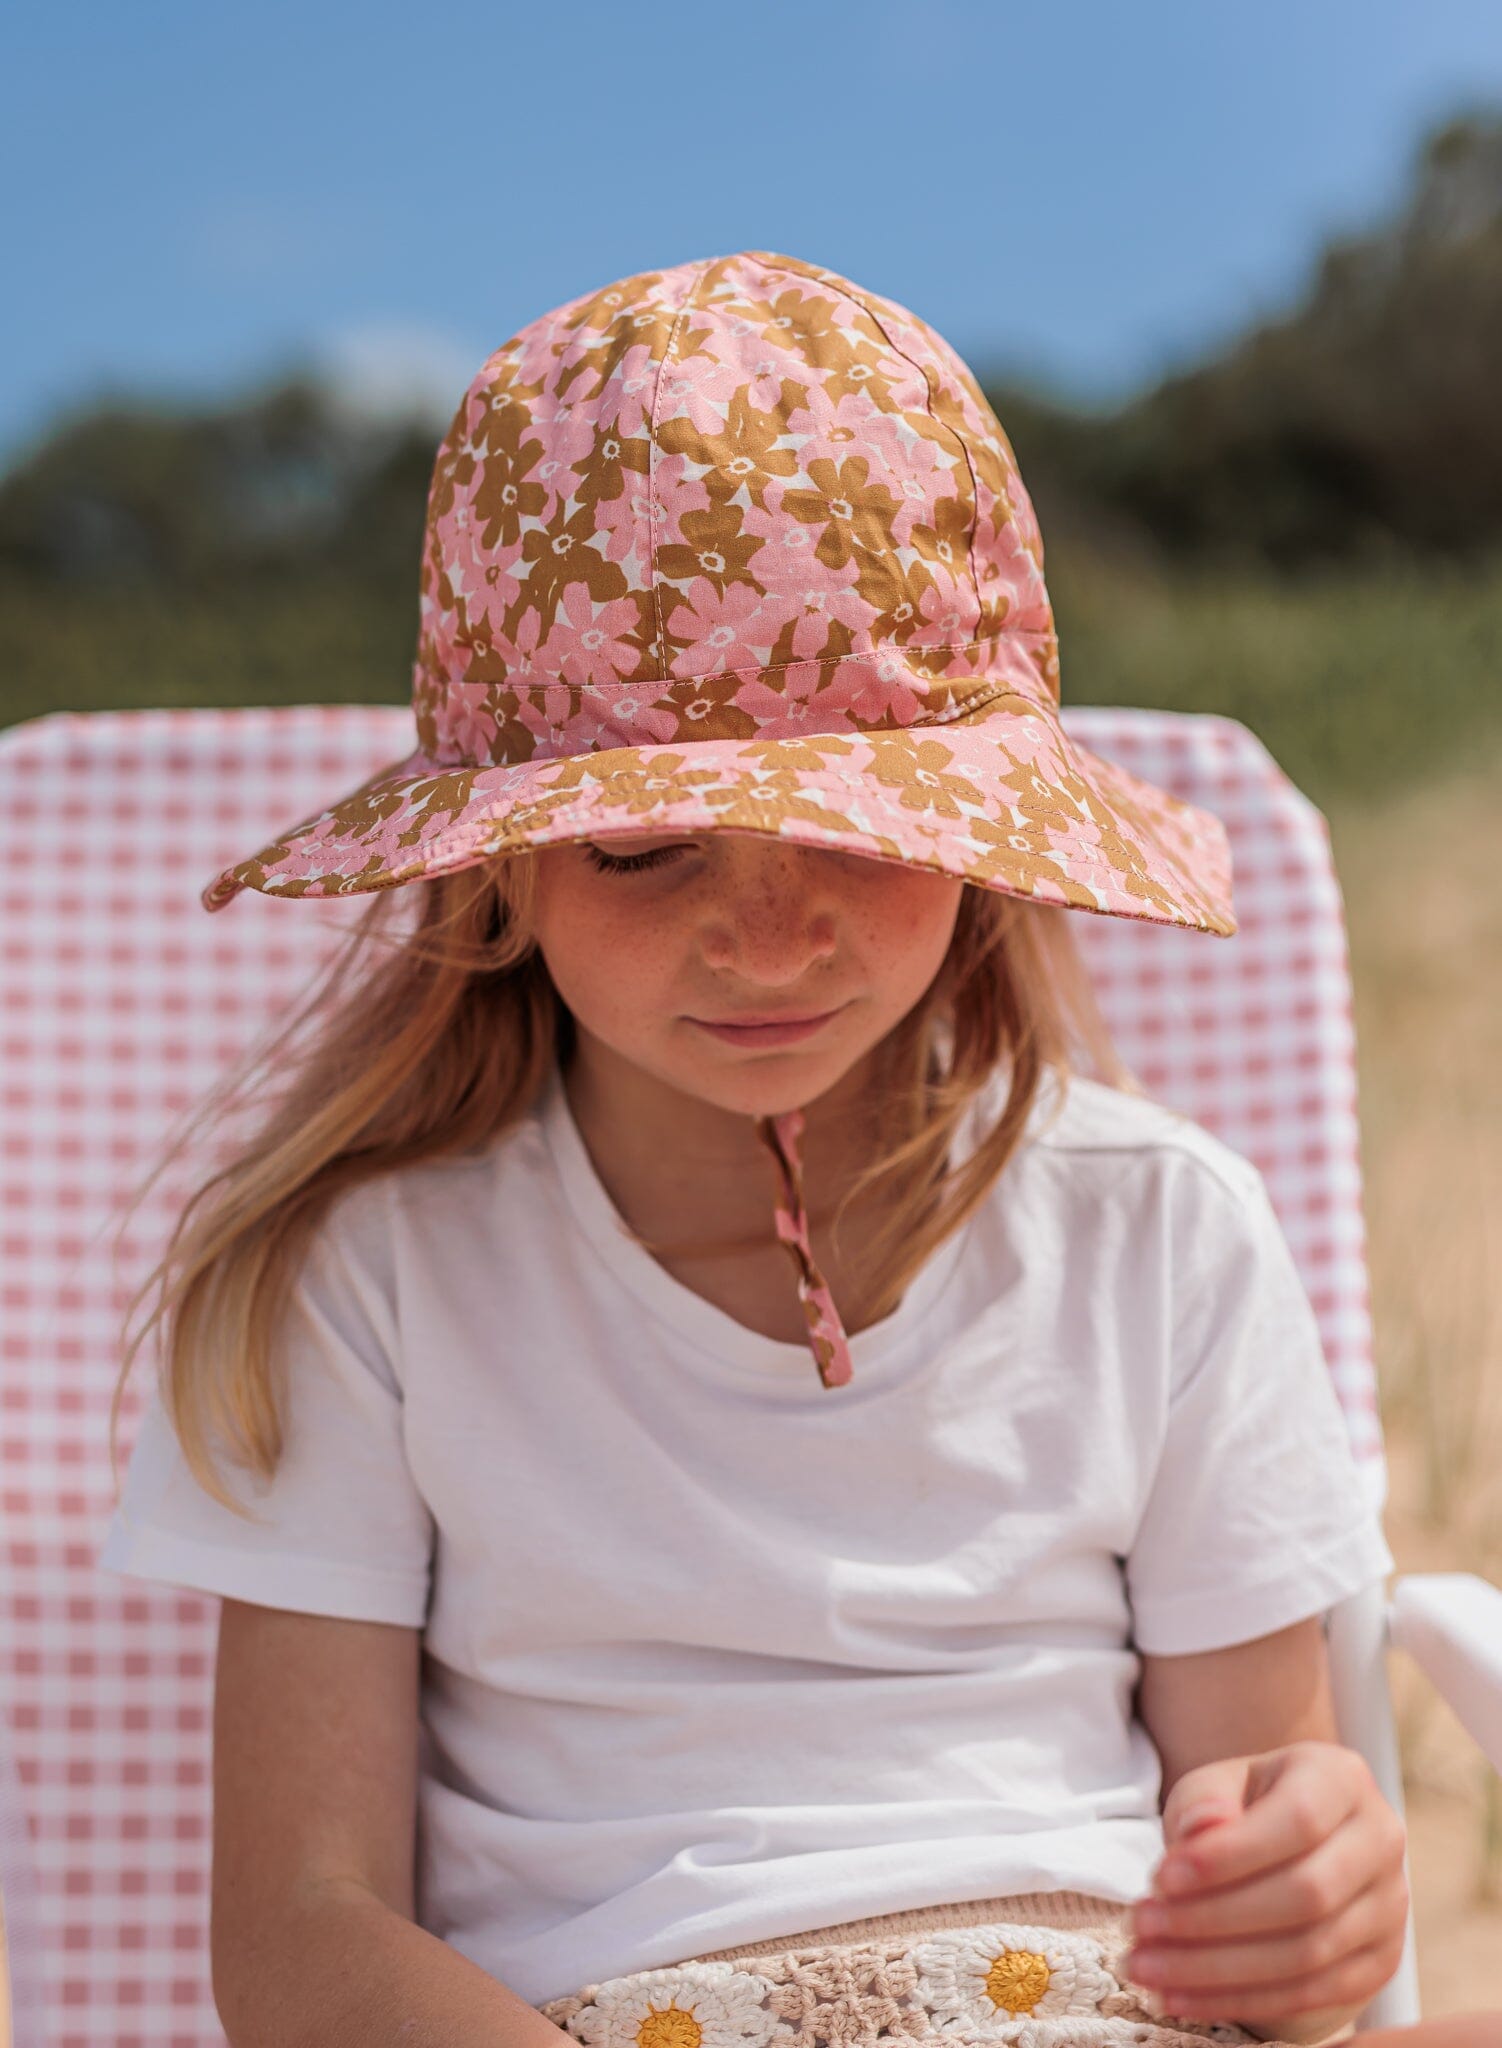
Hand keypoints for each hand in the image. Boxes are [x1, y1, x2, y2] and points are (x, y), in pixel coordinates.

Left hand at [1120, 1738, 1408, 2033]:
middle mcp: (1379, 1840)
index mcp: (1341, 1778)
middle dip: (1213, 1919)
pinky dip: (1240, 2001)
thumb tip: (1204, 1830)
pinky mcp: (1379, 1962)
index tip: (1162, 1878)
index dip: (1230, 1856)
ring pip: (1308, 1954)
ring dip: (1217, 1970)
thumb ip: (1205, 1802)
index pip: (1297, 1820)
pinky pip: (1312, 1995)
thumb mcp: (1216, 1785)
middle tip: (1142, 1927)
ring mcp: (1389, 1906)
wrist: (1284, 1844)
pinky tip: (1182, 1997)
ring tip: (1147, 1966)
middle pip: (1307, 1895)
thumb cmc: (1243, 1807)